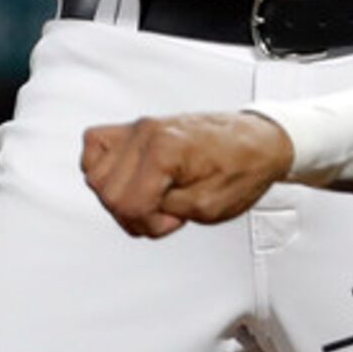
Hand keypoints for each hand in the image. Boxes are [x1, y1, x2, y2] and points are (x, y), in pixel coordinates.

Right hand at [82, 111, 295, 236]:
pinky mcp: (136, 128)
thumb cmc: (241, 168)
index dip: (149, 224)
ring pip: (94, 173)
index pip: (127, 202)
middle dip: (134, 213)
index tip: (174, 220)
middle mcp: (146, 132)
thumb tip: (136, 207)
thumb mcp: (209, 206)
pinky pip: (94, 145)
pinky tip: (129, 179)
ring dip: (119, 195)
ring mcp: (139, 127)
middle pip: (106, 191)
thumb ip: (166, 211)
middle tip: (166, 212)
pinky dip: (101, 167)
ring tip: (151, 197)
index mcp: (165, 150)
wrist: (258, 141)